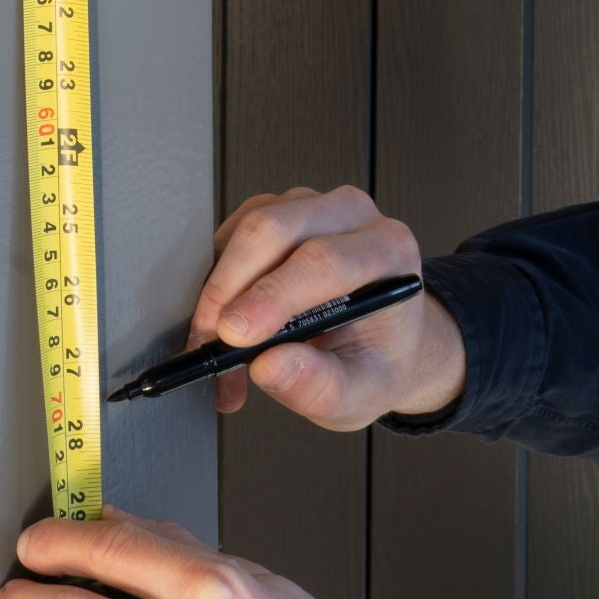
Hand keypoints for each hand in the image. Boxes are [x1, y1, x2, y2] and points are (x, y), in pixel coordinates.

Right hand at [191, 184, 466, 427]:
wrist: (383, 341)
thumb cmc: (378, 360)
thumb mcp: (361, 392)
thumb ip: (319, 386)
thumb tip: (268, 366)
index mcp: (387, 250)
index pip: (322, 260)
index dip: (271, 295)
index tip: (233, 334)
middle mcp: (351, 215)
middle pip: (274, 229)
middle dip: (230, 288)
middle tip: (211, 343)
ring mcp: (312, 205)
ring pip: (246, 229)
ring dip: (219, 290)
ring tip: (222, 351)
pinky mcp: (277, 209)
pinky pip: (233, 233)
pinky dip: (218, 282)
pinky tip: (225, 323)